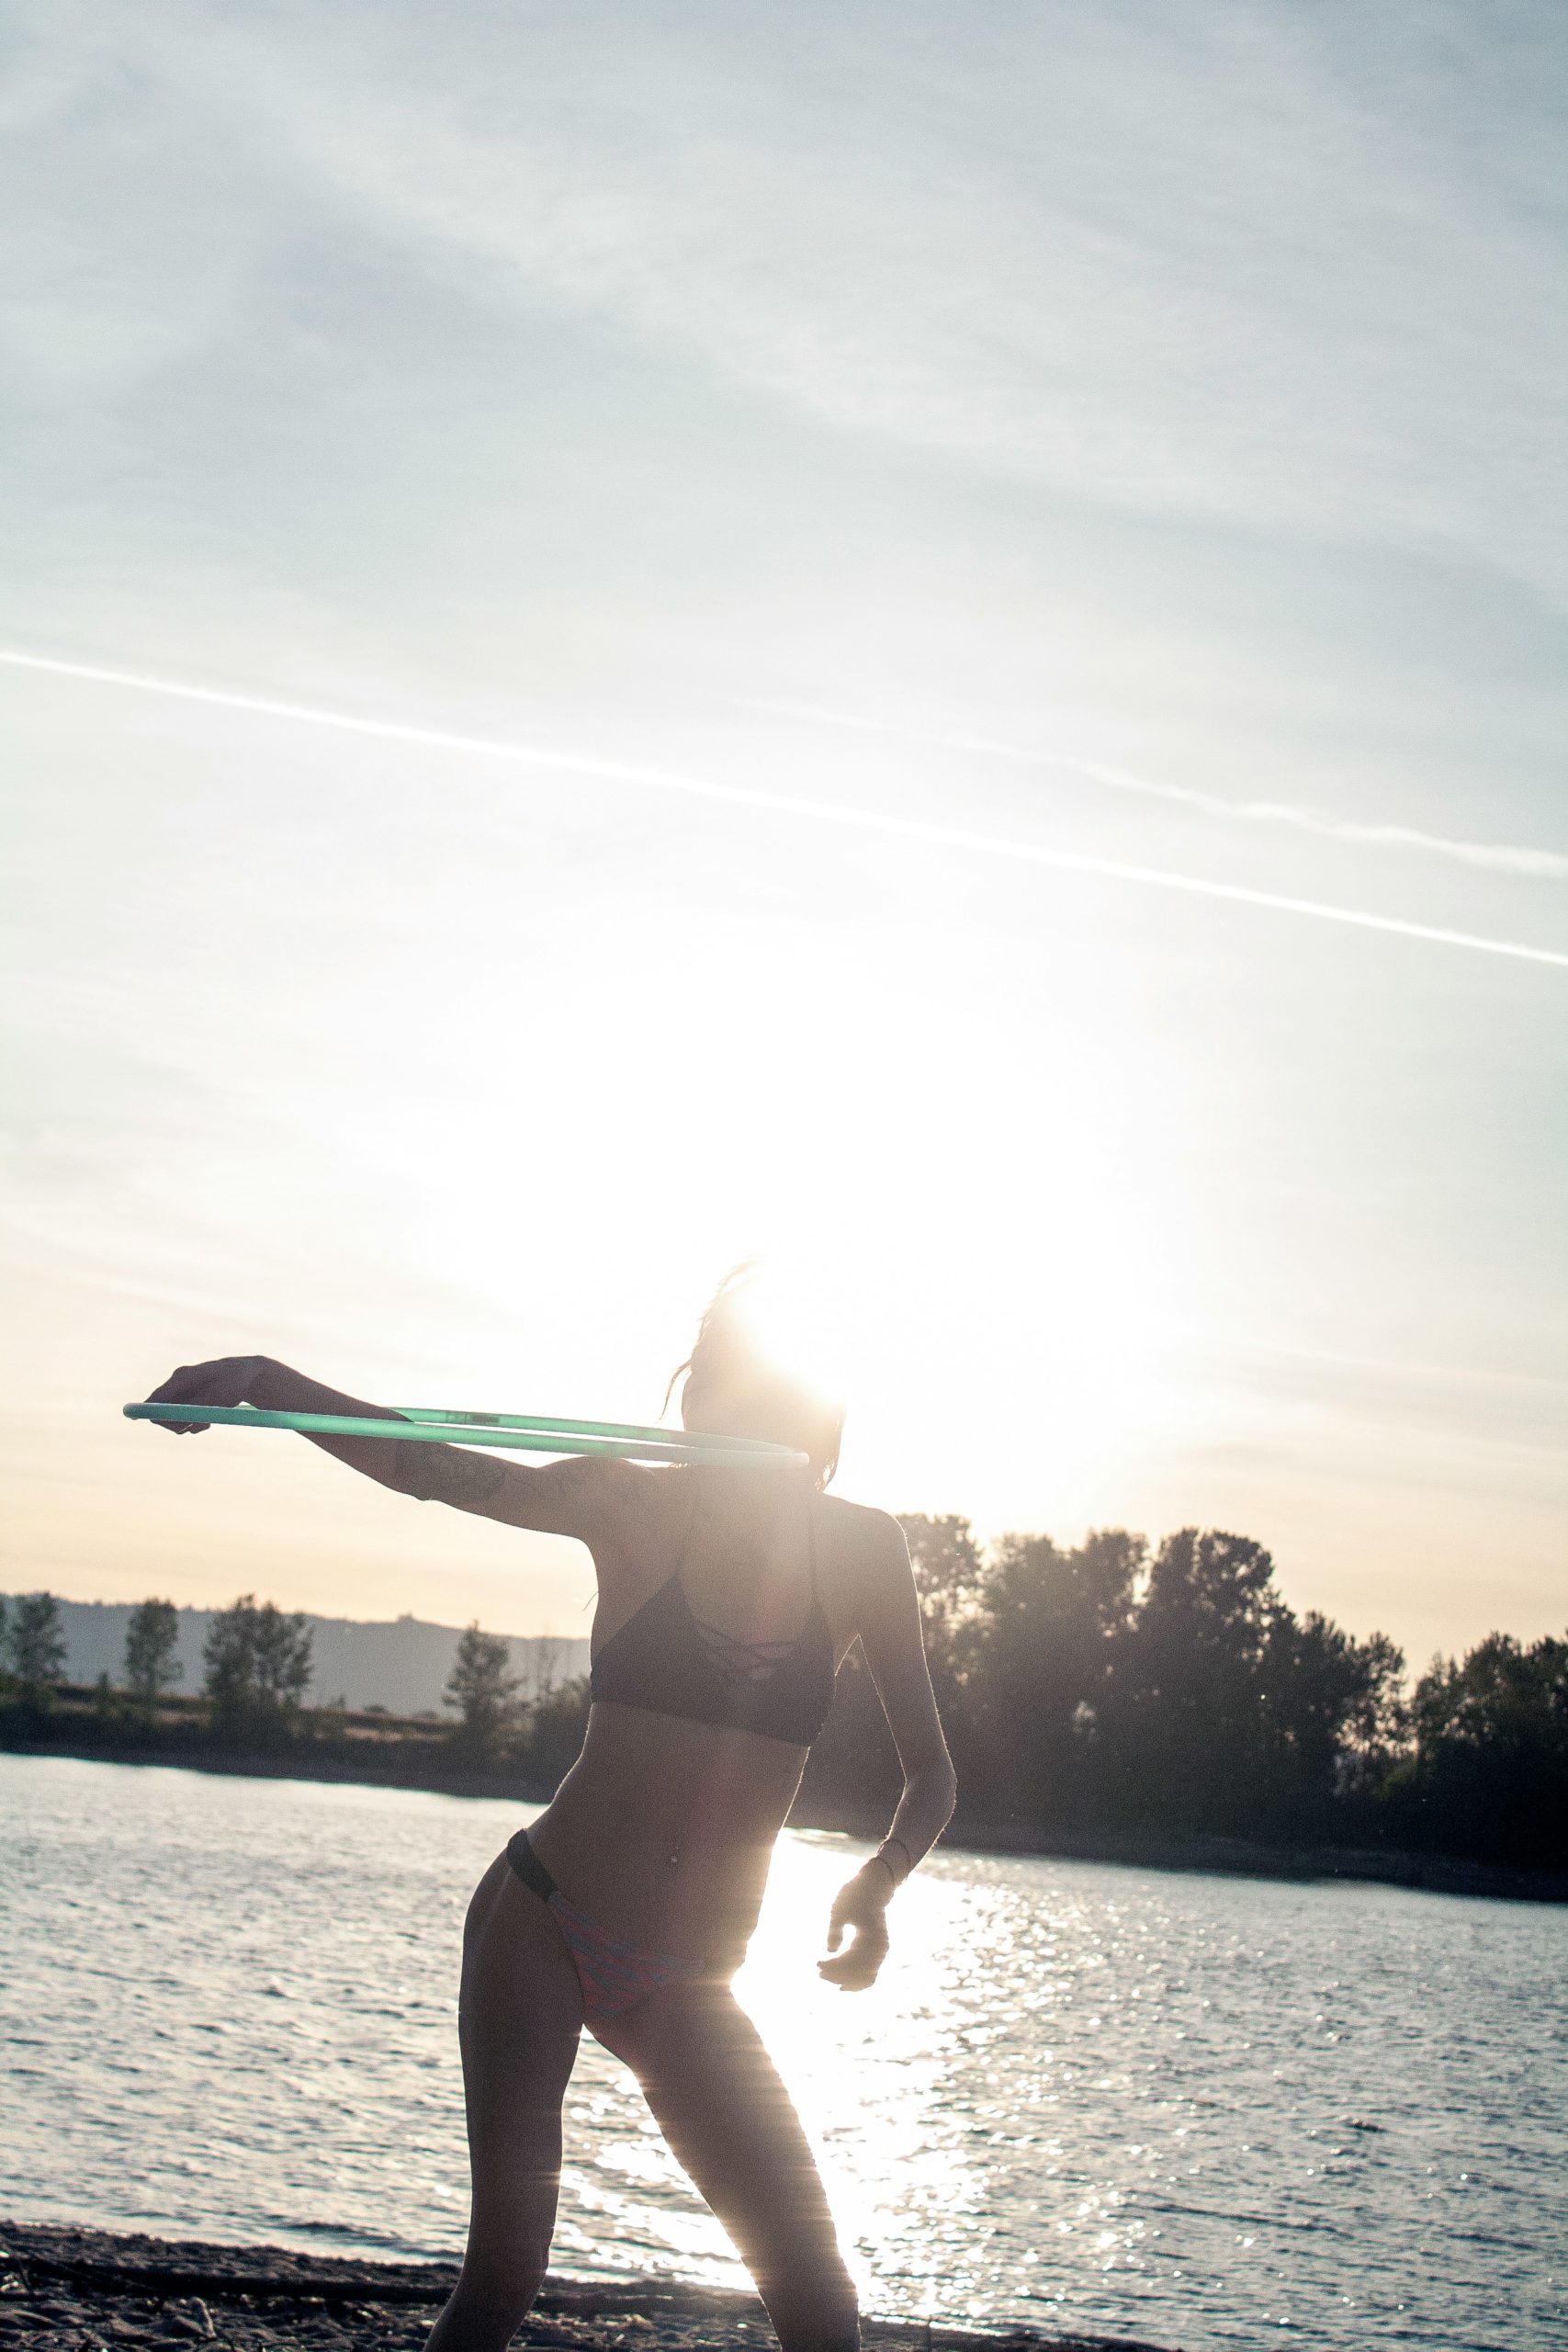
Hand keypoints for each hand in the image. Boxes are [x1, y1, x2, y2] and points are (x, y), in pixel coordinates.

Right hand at [144, 1356, 265, 1433]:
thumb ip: (198, 1411)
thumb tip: (183, 1427)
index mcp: (182, 1377)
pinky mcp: (189, 1400)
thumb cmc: (234, 1381)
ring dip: (188, 1425)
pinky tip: (208, 1420)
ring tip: (208, 1421)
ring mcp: (183, 1392)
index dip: (148, 1411)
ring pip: (173, 1419)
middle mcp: (178, 1384)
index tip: (144, 1422)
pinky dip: (194, 1424)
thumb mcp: (219, 1397)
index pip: (156, 1398)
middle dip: (175, 1423)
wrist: (248, 1376)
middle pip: (160, 1412)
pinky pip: (183, 1420)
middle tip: (193, 1425)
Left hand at [817, 1863, 892, 1991]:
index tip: (816, 1964)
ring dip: (846, 1980)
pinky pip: (871, 1974)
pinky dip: (858, 1982)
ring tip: (827, 1976)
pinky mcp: (880, 1952)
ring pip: (865, 1977)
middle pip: (858, 1972)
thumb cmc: (854, 1895)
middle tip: (819, 1972)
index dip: (833, 1967)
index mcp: (869, 1936)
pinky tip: (843, 1986)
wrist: (874, 1887)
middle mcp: (879, 1947)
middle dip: (837, 1975)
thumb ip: (835, 1931)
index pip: (851, 1961)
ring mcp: (882, 1951)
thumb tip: (830, 1952)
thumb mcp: (839, 1910)